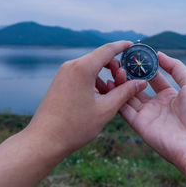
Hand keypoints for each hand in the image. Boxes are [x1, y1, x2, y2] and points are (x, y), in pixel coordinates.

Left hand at [26, 41, 147, 155]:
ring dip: (104, 77)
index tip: (133, 45)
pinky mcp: (60, 82)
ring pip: (90, 68)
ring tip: (111, 96)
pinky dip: (93, 82)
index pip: (107, 49)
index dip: (122, 46)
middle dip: (114, 68)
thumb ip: (125, 92)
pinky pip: (81, 75)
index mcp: (83, 68)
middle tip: (125, 82)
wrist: (44, 141)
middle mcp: (71, 66)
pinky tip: (98, 99)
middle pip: (99, 58)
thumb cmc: (74, 126)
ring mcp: (63, 73)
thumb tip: (141, 82)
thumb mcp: (106, 109)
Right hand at [112, 51, 185, 171]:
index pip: (153, 78)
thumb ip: (176, 67)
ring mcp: (147, 115)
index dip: (145, 67)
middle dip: (129, 74)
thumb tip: (159, 54)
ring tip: (114, 69)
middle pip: (138, 86)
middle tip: (120, 61)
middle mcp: (157, 105)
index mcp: (170, 95)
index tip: (135, 55)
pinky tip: (111, 84)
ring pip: (128, 96)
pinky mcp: (139, 125)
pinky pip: (124, 109)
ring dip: (121, 83)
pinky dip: (116, 97)